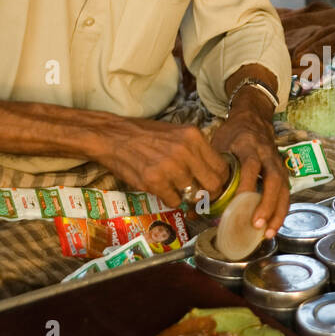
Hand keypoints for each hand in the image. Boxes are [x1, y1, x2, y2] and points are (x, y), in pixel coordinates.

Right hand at [88, 118, 228, 210]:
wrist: (113, 135)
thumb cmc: (145, 135)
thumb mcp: (177, 133)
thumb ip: (196, 150)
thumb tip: (214, 173)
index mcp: (194, 137)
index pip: (221, 167)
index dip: (221, 181)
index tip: (216, 186)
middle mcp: (185, 151)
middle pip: (213, 185)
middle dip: (209, 195)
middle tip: (202, 196)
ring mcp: (170, 167)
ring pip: (194, 195)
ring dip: (187, 197)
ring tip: (177, 190)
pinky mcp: (154, 181)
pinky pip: (175, 201)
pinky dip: (172, 200)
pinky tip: (164, 191)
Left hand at [211, 94, 290, 237]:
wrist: (253, 119)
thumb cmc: (233, 135)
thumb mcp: (218, 145)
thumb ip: (210, 170)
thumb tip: (194, 205)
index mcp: (249, 147)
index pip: (250, 166)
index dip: (246, 184)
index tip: (238, 203)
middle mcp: (267, 156)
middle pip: (274, 180)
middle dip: (267, 204)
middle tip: (256, 224)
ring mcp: (278, 165)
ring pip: (284, 189)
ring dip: (277, 212)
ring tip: (267, 232)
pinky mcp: (283, 173)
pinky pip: (285, 194)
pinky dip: (280, 212)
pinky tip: (272, 227)